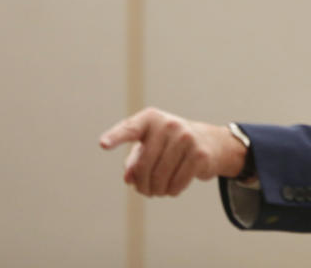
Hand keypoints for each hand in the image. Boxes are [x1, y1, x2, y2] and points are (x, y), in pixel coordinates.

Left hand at [99, 107, 245, 196]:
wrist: (207, 142)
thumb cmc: (167, 145)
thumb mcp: (148, 148)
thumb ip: (134, 162)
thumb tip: (130, 178)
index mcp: (150, 119)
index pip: (130, 129)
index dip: (116, 137)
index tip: (103, 144)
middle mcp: (169, 124)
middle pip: (143, 166)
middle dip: (141, 185)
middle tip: (144, 191)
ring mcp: (186, 138)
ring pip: (160, 179)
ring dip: (156, 191)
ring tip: (158, 190)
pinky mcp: (199, 155)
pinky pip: (176, 184)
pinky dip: (171, 192)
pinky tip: (172, 187)